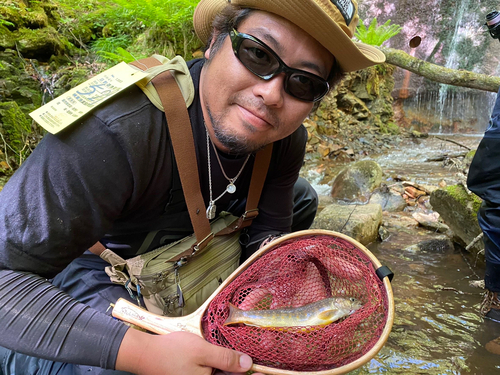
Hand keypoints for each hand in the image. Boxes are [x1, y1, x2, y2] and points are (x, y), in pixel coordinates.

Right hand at [116, 328, 264, 374]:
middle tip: (253, 362)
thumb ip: (226, 358)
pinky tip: (224, 360)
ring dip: (231, 368)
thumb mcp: (202, 351)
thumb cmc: (171, 351)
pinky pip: (211, 374)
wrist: (145, 354)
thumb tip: (248, 364)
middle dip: (241, 370)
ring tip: (241, 360)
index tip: (264, 371)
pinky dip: (220, 368)